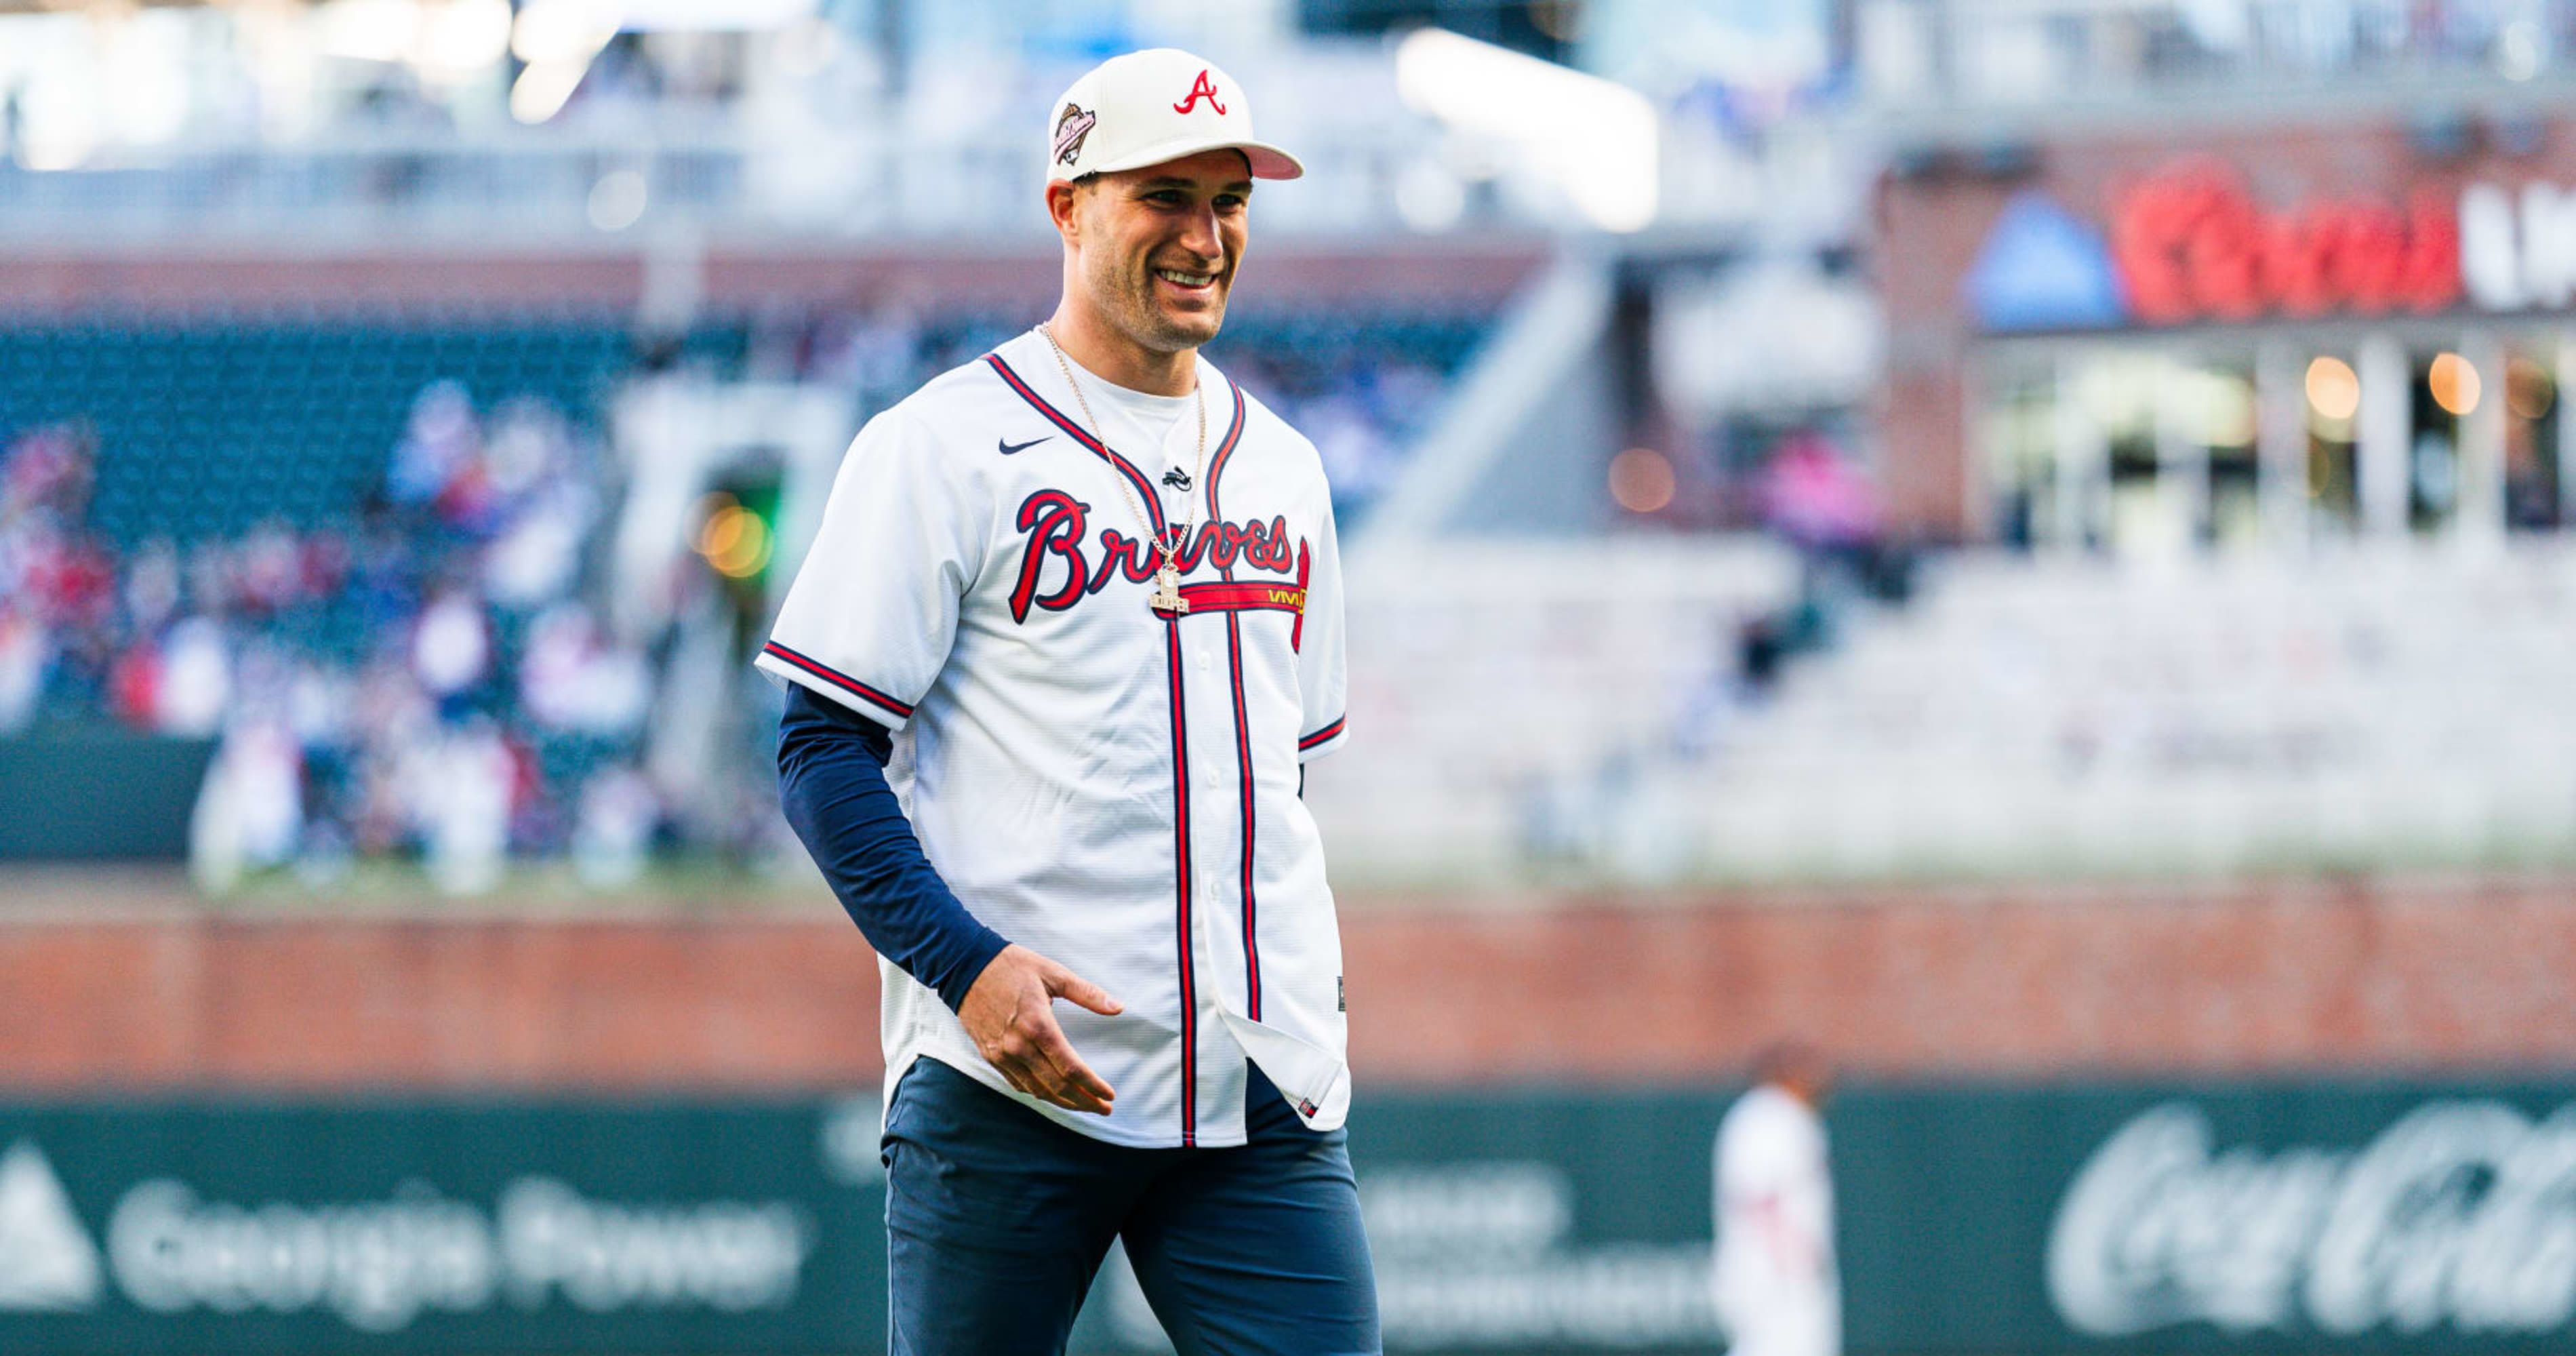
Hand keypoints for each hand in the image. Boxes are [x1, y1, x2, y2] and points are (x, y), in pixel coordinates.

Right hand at [957, 944, 1122, 1113]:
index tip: (1110, 1095)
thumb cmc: (1011, 966)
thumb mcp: (1053, 973)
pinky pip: (1018, 1084)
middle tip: (1104, 1109)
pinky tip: (1053, 1094)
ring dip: (1063, 1103)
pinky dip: (1039, 1093)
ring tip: (1084, 1105)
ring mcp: (1002, 1054)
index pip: (1071, 1068)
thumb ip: (1087, 993)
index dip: (1093, 1086)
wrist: (964, 966)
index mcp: (1038, 1025)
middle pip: (1057, 1087)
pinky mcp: (990, 1056)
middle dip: (1084, 1102)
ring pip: (1037, 1091)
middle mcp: (1018, 1046)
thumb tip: (1118, 1007)